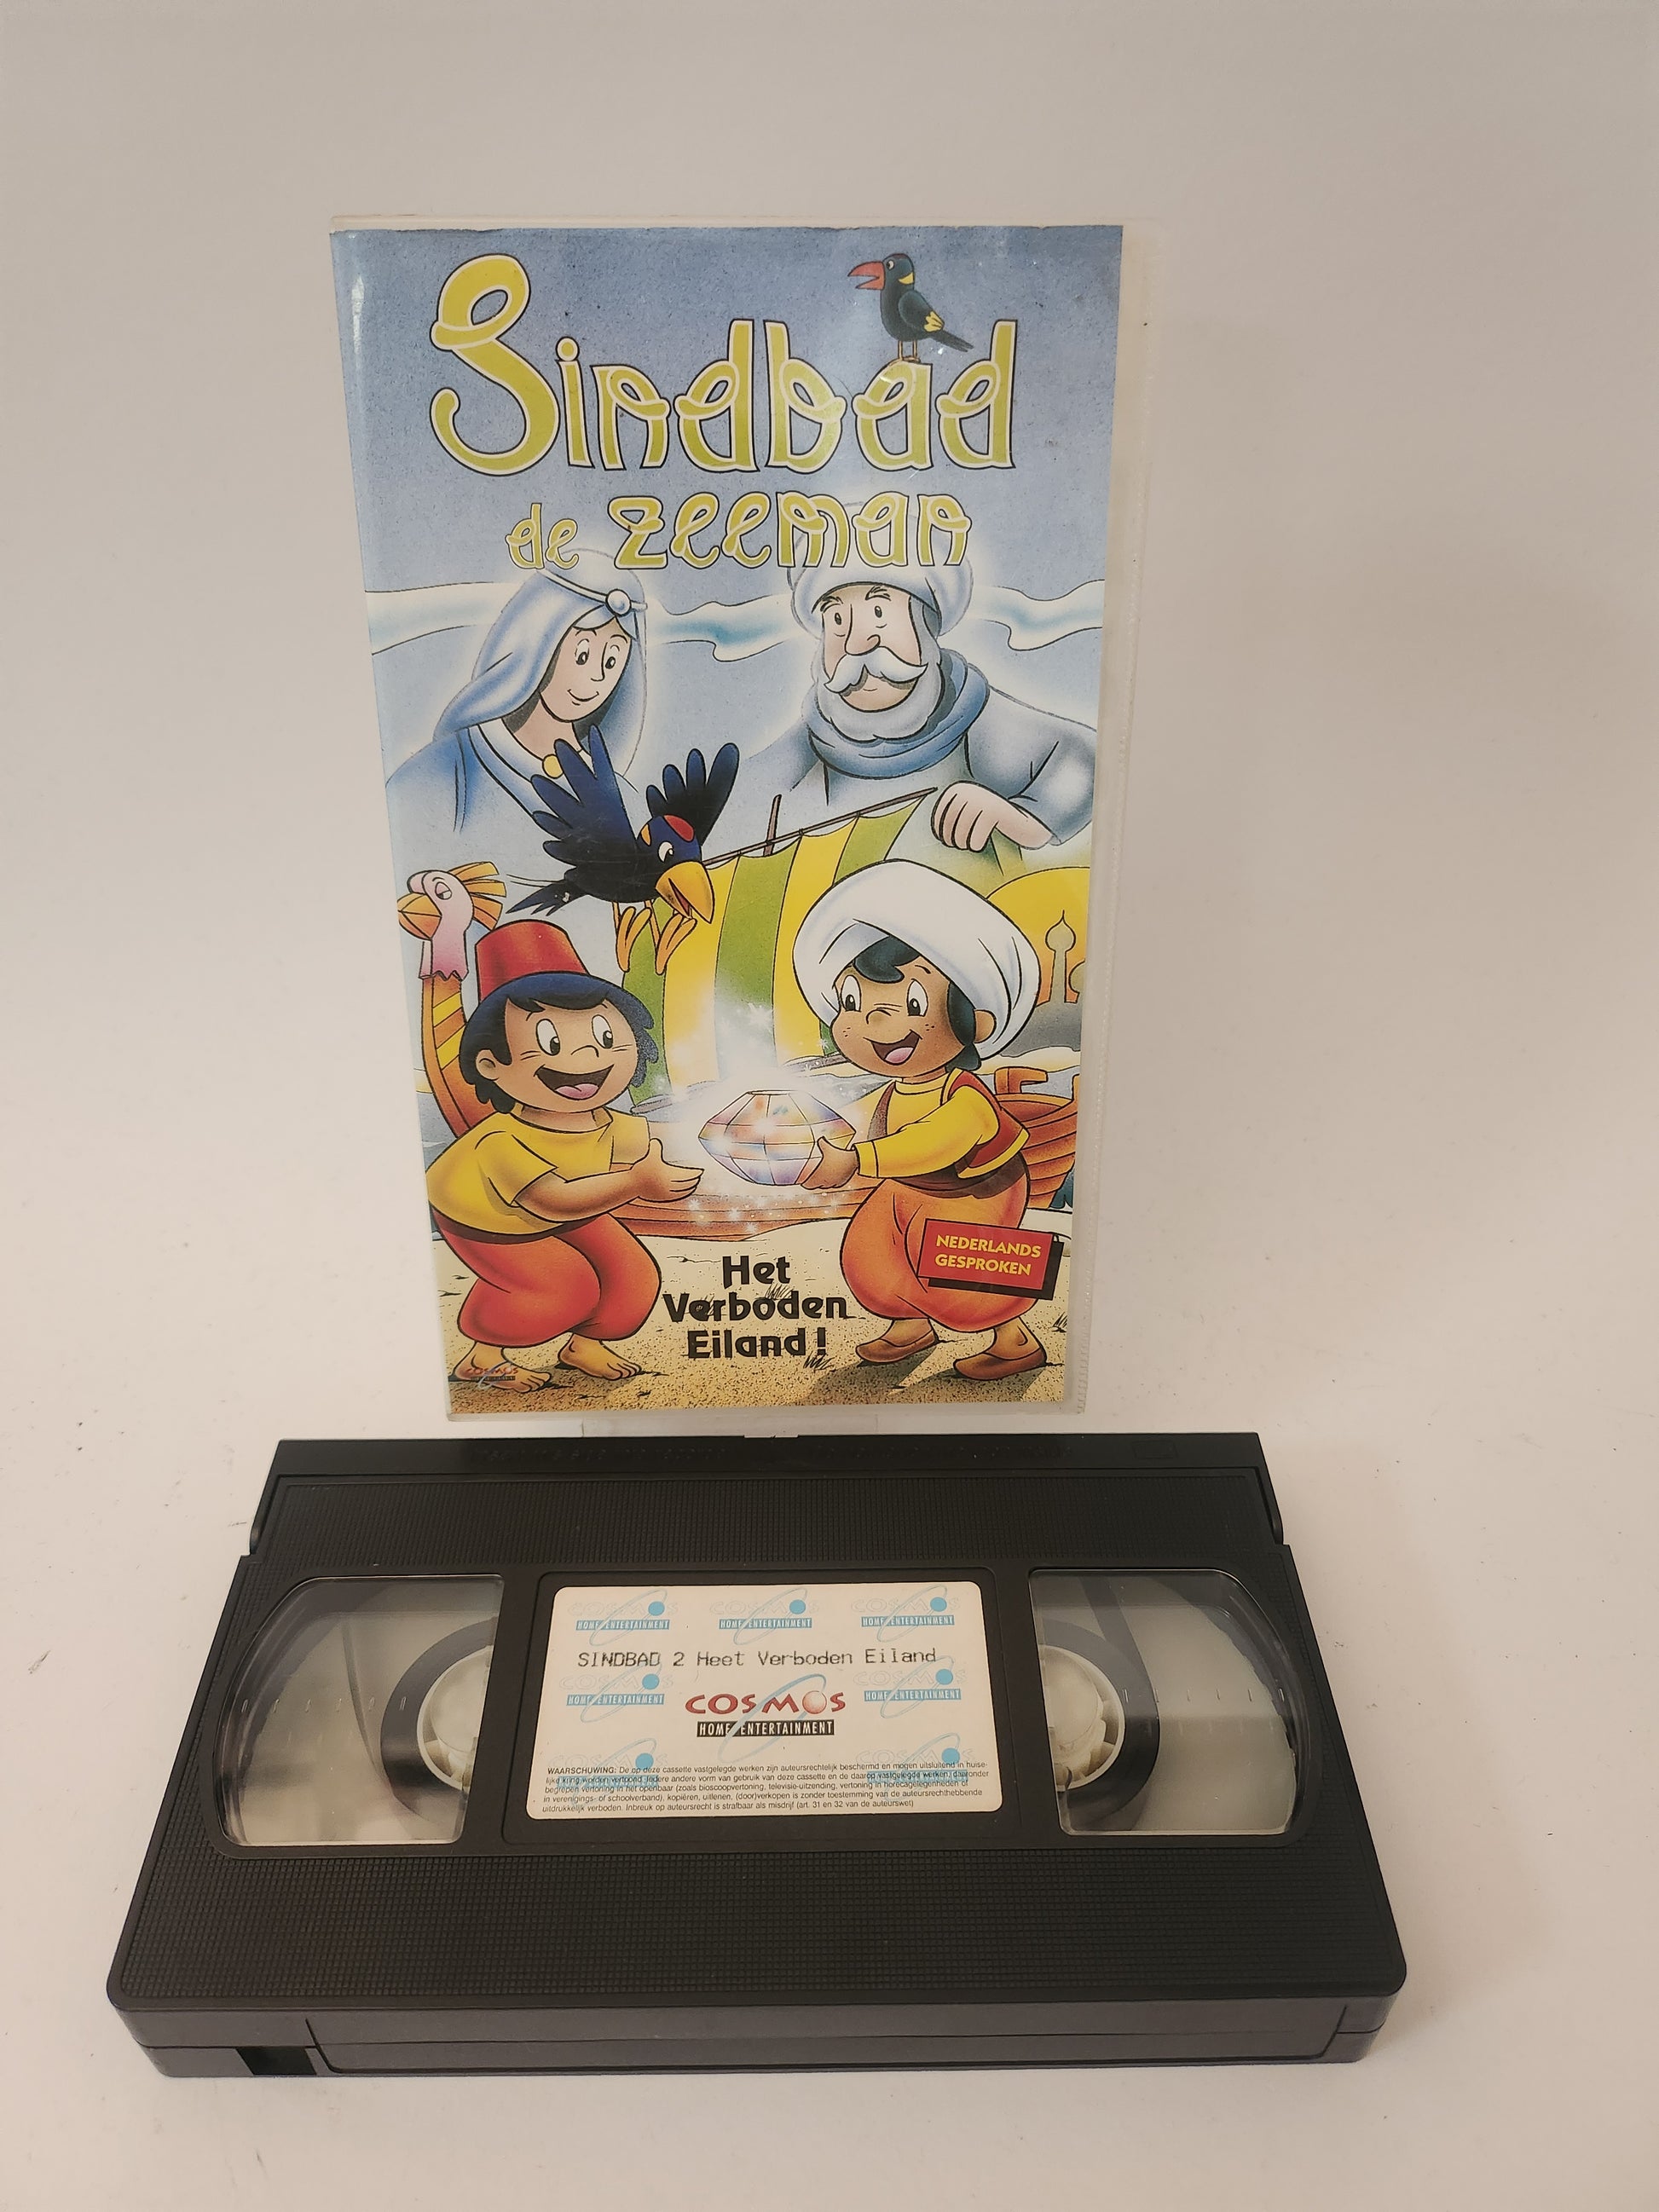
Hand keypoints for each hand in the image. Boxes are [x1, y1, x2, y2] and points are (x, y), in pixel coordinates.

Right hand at [633, 1139, 700, 1203]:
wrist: (632, 1185)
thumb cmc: (641, 1169)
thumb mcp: (649, 1156)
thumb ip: (655, 1147)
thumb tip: (656, 1140)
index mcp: (668, 1174)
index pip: (686, 1174)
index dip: (694, 1173)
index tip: (700, 1171)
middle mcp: (669, 1184)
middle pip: (686, 1183)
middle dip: (694, 1180)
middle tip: (699, 1176)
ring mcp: (666, 1192)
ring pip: (682, 1191)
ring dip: (690, 1188)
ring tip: (694, 1184)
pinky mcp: (662, 1198)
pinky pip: (676, 1197)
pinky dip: (683, 1194)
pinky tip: (684, 1192)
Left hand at [801, 1138, 857, 1188]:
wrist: (854, 1159)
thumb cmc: (838, 1154)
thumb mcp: (827, 1146)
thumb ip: (820, 1142)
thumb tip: (819, 1138)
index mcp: (819, 1176)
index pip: (808, 1185)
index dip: (804, 1183)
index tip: (802, 1181)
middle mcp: (826, 1182)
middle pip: (816, 1186)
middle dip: (813, 1182)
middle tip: (811, 1177)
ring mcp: (835, 1183)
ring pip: (826, 1185)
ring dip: (823, 1181)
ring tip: (822, 1175)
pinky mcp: (842, 1182)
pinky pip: (835, 1184)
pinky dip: (832, 1181)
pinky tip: (833, 1175)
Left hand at [931, 783, 1051, 851]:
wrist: (1022, 815)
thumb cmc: (990, 818)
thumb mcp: (968, 811)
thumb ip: (950, 817)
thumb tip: (927, 835)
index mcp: (958, 789)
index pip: (940, 814)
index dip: (939, 830)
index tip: (944, 840)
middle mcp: (968, 791)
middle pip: (949, 824)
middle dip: (951, 838)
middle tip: (959, 846)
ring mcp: (981, 800)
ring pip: (961, 831)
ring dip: (963, 843)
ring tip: (968, 845)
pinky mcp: (993, 812)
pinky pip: (976, 836)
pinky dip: (975, 844)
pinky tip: (978, 844)